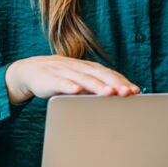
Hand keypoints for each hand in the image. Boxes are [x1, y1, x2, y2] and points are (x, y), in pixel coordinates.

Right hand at [5, 55, 139, 103]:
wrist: (32, 70)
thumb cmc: (63, 79)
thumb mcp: (81, 81)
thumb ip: (97, 88)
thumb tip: (119, 98)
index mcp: (90, 69)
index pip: (110, 74)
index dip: (123, 82)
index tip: (135, 91)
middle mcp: (80, 68)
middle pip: (101, 75)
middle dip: (115, 84)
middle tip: (127, 93)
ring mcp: (65, 72)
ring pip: (84, 79)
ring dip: (97, 86)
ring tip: (109, 93)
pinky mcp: (50, 79)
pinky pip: (61, 82)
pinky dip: (69, 86)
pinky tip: (77, 91)